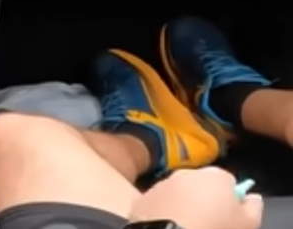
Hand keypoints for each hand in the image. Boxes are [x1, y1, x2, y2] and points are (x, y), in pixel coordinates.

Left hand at [130, 168, 261, 228]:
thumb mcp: (248, 224)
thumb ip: (253, 207)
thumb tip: (251, 196)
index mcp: (215, 176)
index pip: (228, 182)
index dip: (230, 199)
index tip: (228, 216)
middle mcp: (187, 173)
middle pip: (201, 185)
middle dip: (204, 199)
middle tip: (207, 223)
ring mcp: (161, 184)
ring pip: (178, 193)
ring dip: (182, 204)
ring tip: (186, 226)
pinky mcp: (142, 199)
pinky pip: (158, 204)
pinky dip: (162, 212)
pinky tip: (167, 227)